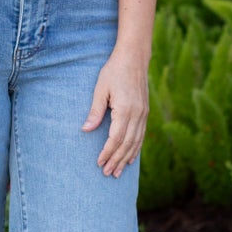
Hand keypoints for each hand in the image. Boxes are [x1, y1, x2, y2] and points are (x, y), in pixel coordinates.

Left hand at [81, 48, 148, 176]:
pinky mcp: (145, 112)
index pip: (116, 138)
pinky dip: (136, 149)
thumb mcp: (100, 89)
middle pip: (127, 144)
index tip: (99, 162)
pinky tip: (130, 158)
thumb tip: (86, 130)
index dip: (108, 152)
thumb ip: (95, 111)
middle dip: (117, 160)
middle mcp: (138, 114)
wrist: (134, 58)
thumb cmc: (114, 71)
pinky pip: (141, 135)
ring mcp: (143, 114)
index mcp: (126, 109)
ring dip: (126, 158)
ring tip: (118, 172)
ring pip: (136, 142)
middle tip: (107, 173)